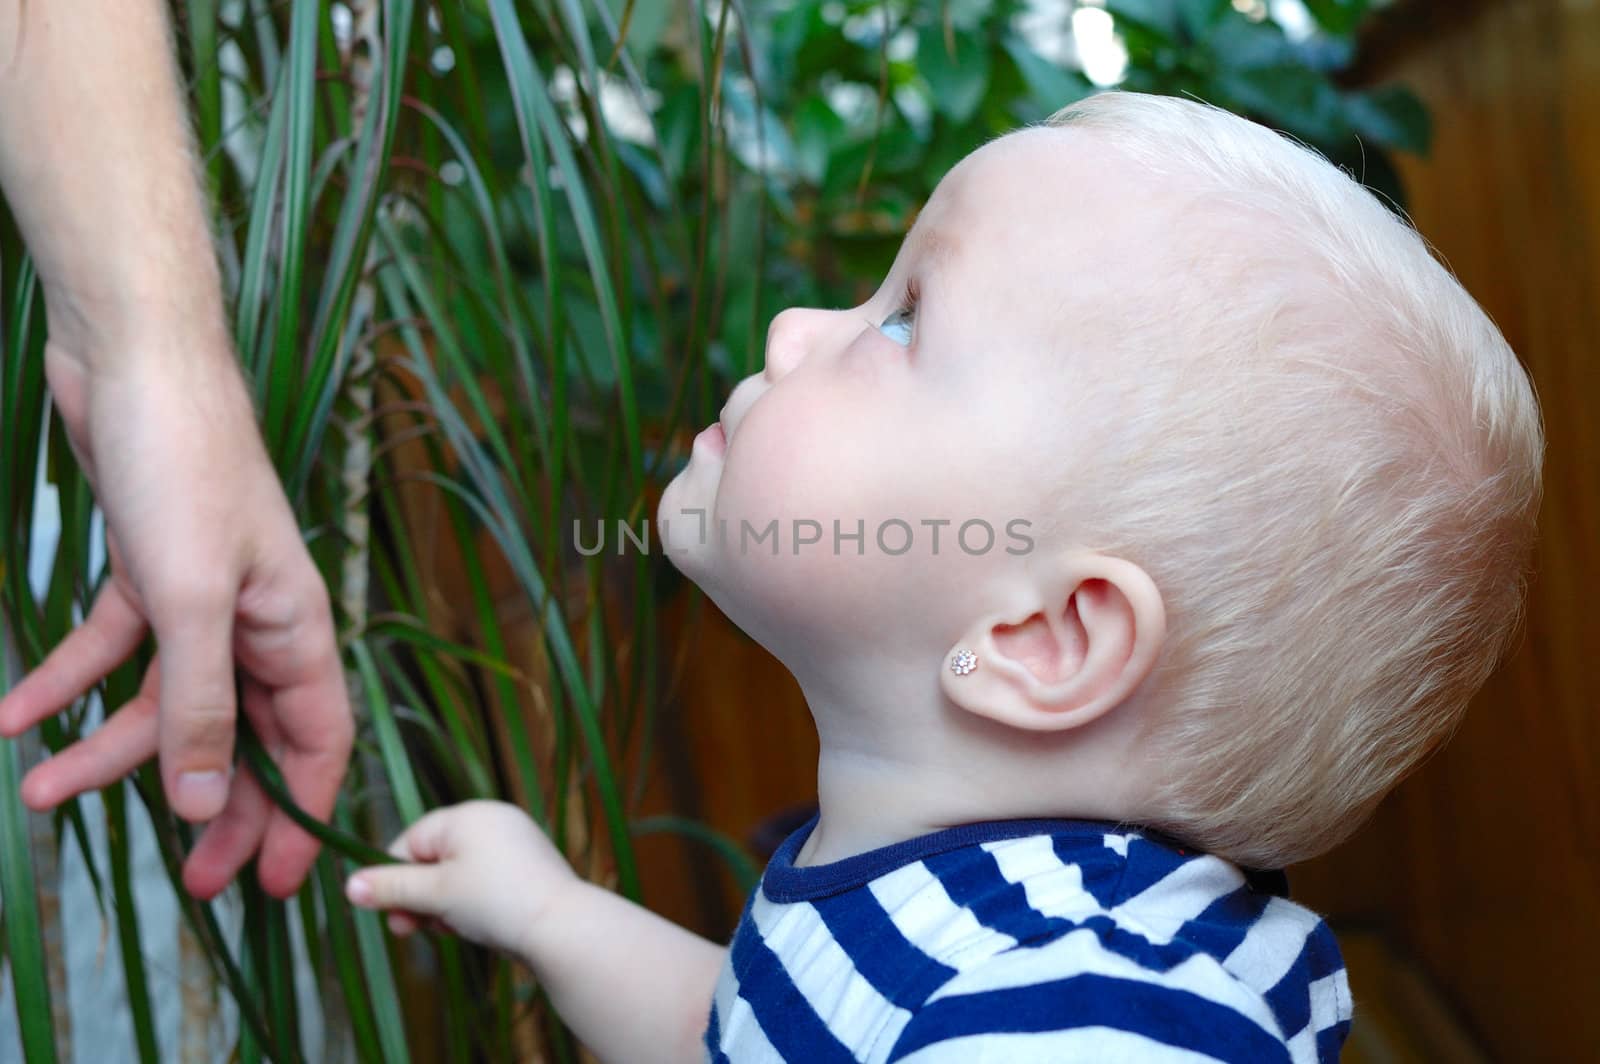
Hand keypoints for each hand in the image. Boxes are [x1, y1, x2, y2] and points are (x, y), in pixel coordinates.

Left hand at [0, 339, 353, 899]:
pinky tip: (14, 717)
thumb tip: (210, 806)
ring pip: (166, 702)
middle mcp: (256, 622)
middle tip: (185, 881)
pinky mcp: (146, 575)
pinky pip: (110, 651)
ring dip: (108, 750)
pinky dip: (66, 684)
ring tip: (41, 792)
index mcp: (295, 627)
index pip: (316, 741)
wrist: (131, 360)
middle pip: (245, 737)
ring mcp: (200, 600)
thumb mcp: (190, 598)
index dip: (301, 814)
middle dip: (214, 807)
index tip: (272, 885)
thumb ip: (202, 704)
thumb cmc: (185, 465)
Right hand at [345, 801, 581, 962]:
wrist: (562, 927)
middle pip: (435, 859)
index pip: (412, 840)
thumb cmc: (495, 901)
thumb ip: (391, 888)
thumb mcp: (435, 894)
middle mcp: (494, 821)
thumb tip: (349, 886)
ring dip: (444, 906)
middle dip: (419, 897)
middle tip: (409, 930)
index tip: (389, 912)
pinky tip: (476, 929)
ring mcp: (516, 845)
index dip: (395, 877)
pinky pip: (486, 885)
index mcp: (469, 815)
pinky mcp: (530, 871)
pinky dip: (473, 907)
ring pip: (459, 876)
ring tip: (452, 929)